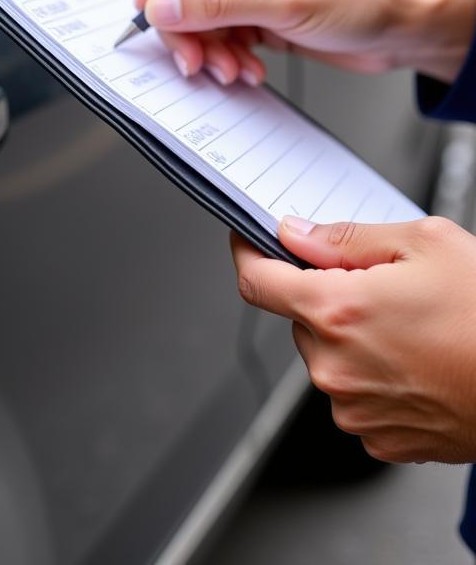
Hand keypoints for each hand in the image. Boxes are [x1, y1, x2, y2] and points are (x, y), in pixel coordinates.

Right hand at [130, 0, 475, 85]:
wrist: (404, 29)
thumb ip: (217, 3)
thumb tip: (161, 6)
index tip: (149, 1)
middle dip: (179, 20)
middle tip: (189, 53)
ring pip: (187, 8)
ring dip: (201, 45)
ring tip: (227, 68)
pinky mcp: (246, 6)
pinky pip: (210, 30)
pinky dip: (220, 54)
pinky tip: (244, 66)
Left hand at [233, 215, 475, 462]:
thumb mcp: (426, 244)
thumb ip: (346, 238)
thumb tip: (296, 235)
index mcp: (336, 311)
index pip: (256, 281)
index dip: (248, 253)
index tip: (249, 242)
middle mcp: (333, 365)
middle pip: (300, 317)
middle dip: (327, 296)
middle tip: (380, 288)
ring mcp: (353, 408)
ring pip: (328, 356)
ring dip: (352, 338)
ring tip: (413, 330)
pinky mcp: (378, 439)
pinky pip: (354, 395)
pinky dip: (373, 376)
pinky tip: (418, 363)